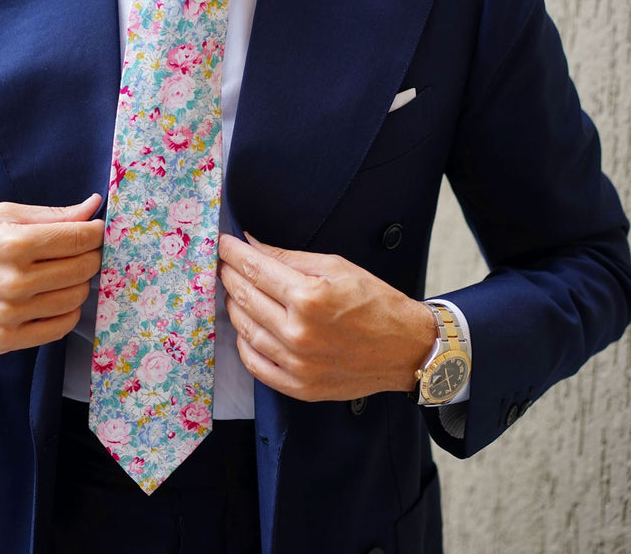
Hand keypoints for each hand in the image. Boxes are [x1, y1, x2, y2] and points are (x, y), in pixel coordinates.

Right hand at [0, 195, 104, 353]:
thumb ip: (50, 214)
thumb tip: (92, 207)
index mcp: (13, 244)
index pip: (79, 239)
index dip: (94, 233)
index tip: (94, 230)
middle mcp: (13, 282)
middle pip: (82, 269)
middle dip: (89, 256)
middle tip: (79, 251)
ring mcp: (10, 315)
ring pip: (75, 299)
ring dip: (78, 283)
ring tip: (62, 274)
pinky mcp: (5, 340)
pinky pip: (59, 328)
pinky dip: (67, 312)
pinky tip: (54, 298)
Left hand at [217, 233, 435, 401]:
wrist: (406, 349)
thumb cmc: (376, 303)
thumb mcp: (336, 267)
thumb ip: (290, 257)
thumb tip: (252, 245)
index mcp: (309, 297)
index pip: (254, 269)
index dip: (233, 253)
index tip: (224, 245)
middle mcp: (298, 332)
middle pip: (245, 297)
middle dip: (230, 276)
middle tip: (226, 265)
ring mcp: (297, 363)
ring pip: (245, 329)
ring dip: (234, 307)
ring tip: (235, 293)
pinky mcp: (299, 386)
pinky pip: (255, 364)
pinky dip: (244, 343)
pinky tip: (246, 328)